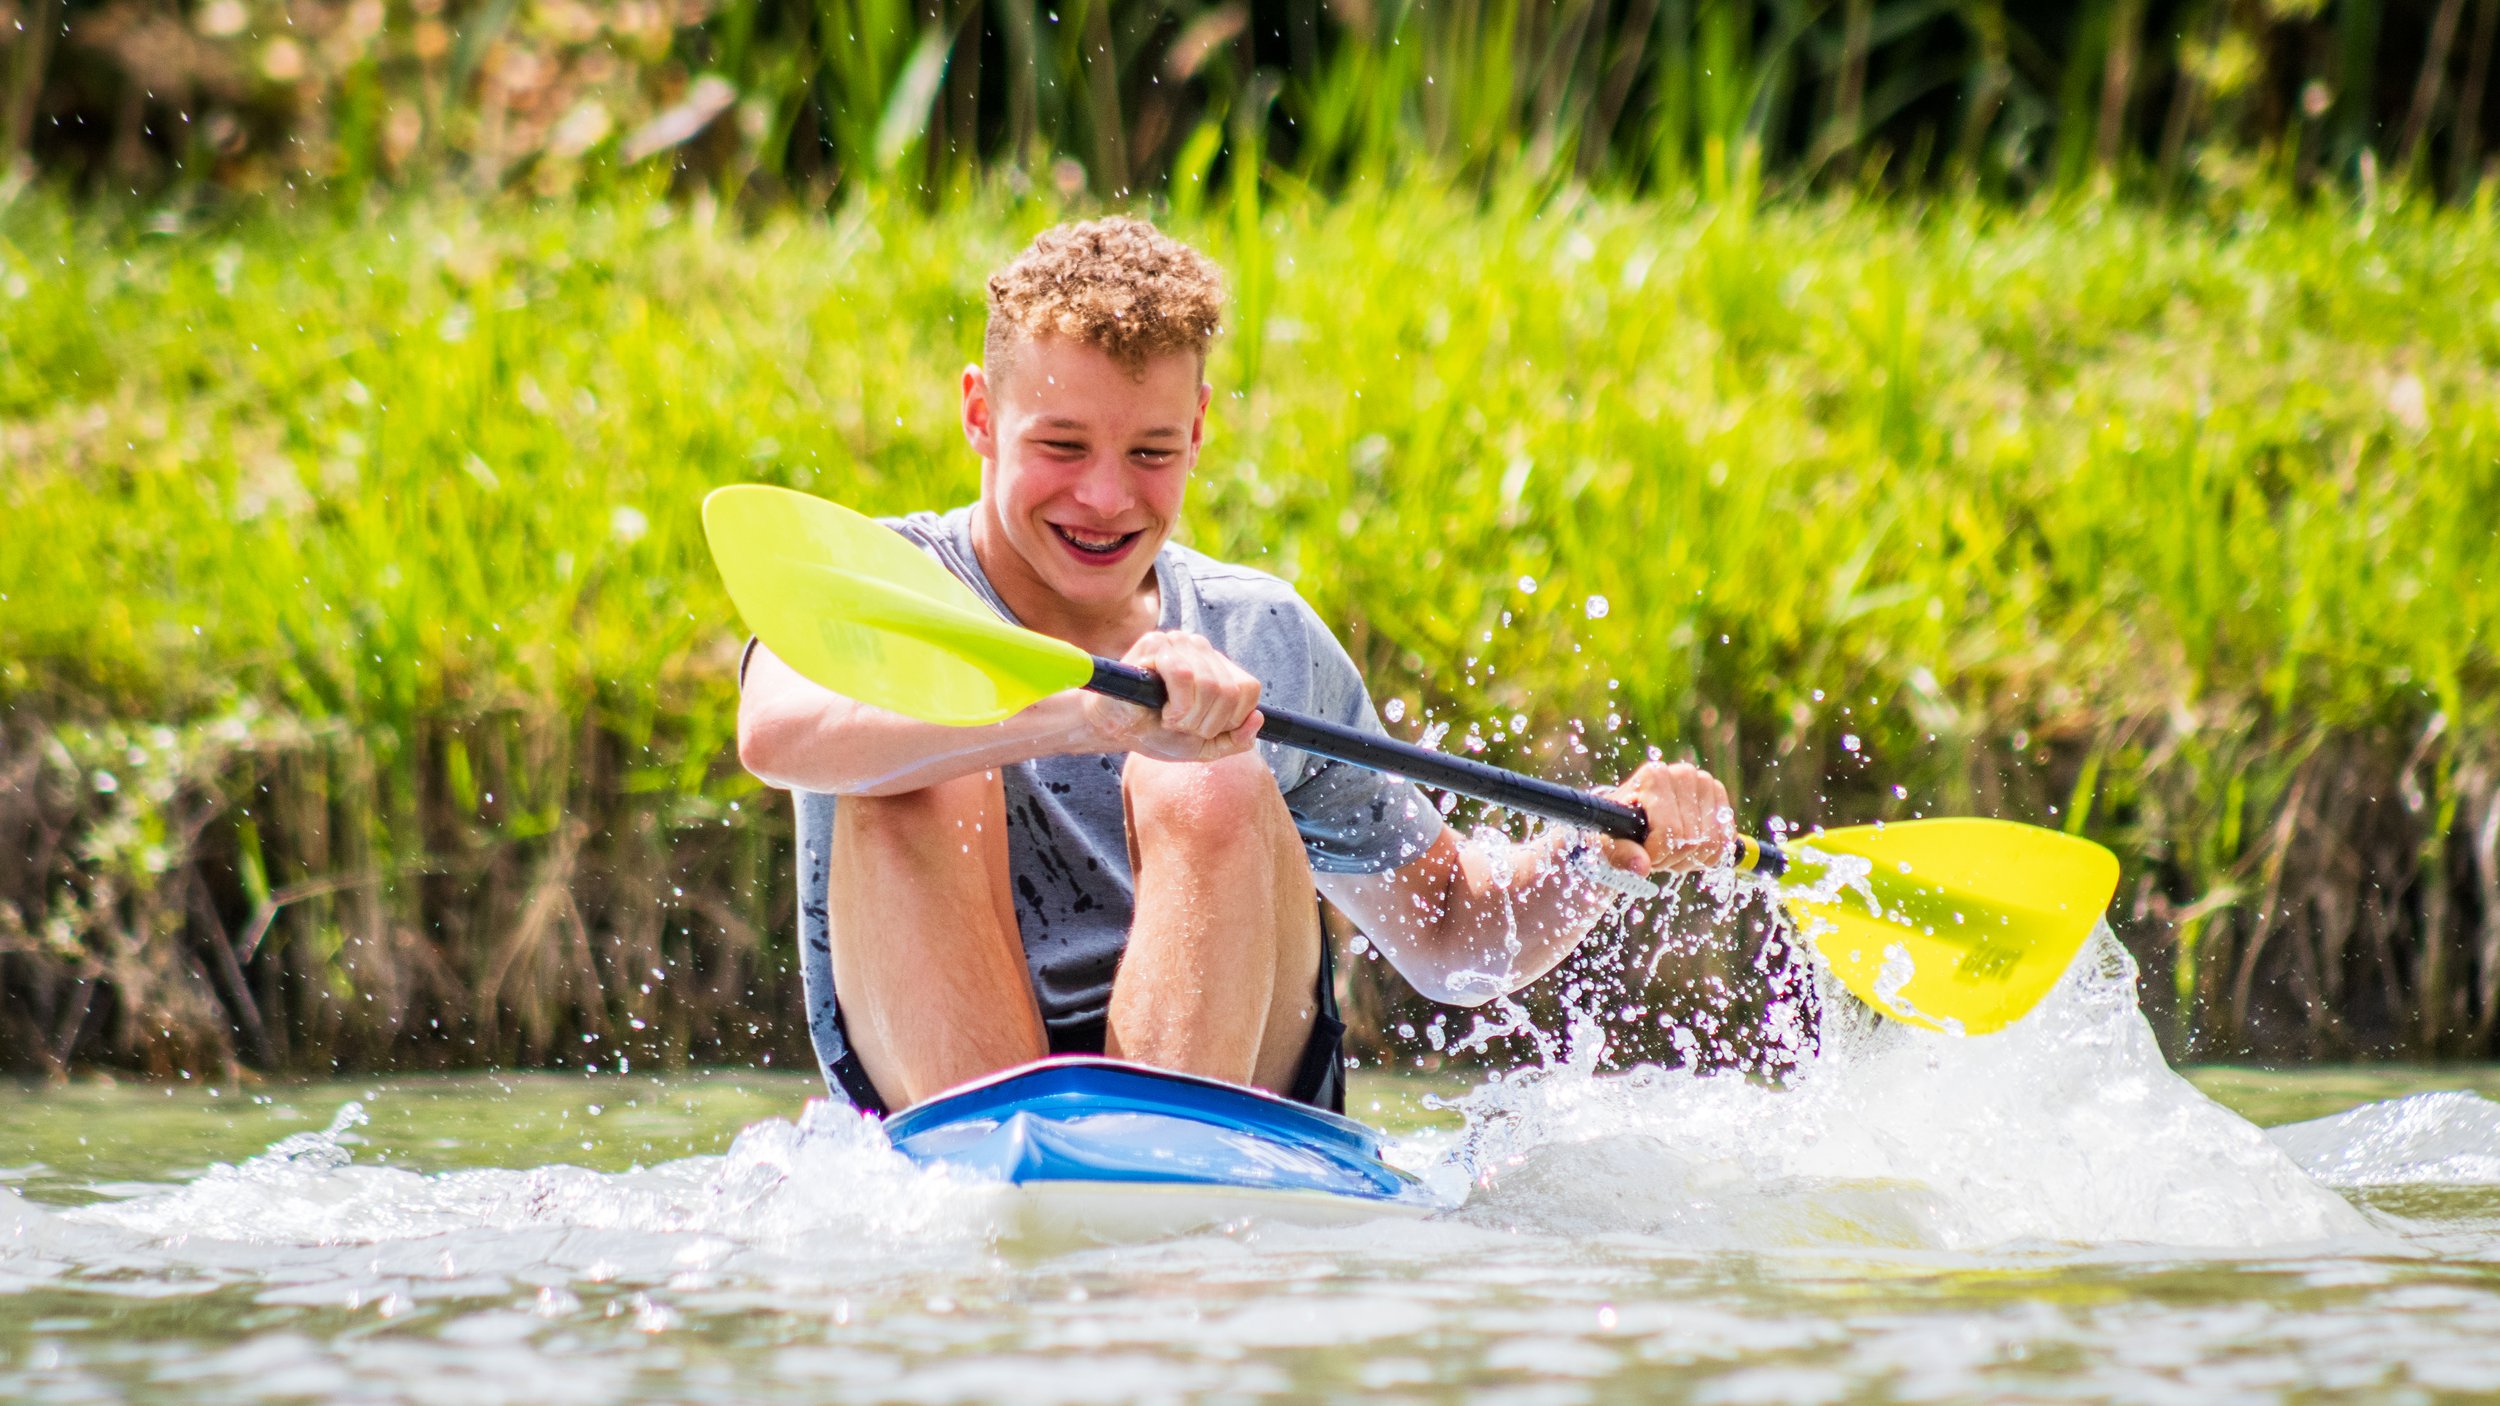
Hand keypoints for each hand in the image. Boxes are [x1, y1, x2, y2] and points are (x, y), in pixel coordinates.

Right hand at [1081, 631, 1263, 762]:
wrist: (1117, 731)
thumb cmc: (1158, 733)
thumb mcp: (1205, 746)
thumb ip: (1236, 740)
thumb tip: (1258, 718)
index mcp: (1218, 666)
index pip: (1248, 689)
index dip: (1230, 719)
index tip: (1202, 729)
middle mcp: (1201, 648)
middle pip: (1229, 691)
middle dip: (1205, 723)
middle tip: (1180, 726)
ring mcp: (1179, 642)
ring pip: (1208, 684)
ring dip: (1188, 716)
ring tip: (1168, 718)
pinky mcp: (1155, 643)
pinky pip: (1183, 675)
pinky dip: (1174, 704)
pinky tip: (1158, 709)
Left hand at [1591, 760, 1735, 877]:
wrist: (1635, 813)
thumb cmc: (1619, 827)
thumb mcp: (1610, 842)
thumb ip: (1622, 855)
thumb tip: (1641, 867)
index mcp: (1654, 777)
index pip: (1669, 833)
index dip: (1657, 856)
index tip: (1644, 855)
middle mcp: (1684, 774)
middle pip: (1691, 841)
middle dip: (1672, 859)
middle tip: (1656, 855)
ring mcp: (1706, 783)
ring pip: (1711, 844)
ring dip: (1690, 860)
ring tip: (1670, 852)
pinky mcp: (1720, 798)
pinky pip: (1725, 841)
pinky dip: (1708, 856)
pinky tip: (1689, 850)